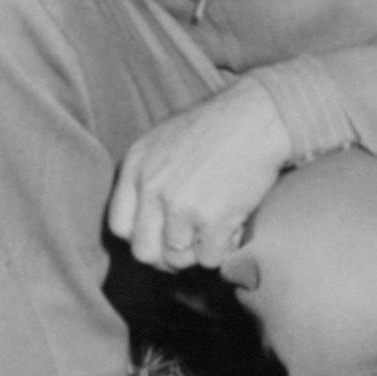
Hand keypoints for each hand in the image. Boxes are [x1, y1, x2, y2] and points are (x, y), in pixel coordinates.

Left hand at [107, 83, 294, 271]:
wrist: (257, 117)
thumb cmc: (217, 125)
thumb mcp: (164, 138)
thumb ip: (148, 175)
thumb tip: (147, 218)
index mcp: (135, 166)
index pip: (119, 226)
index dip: (141, 237)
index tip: (160, 237)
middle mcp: (151, 187)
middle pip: (143, 251)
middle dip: (165, 257)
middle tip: (188, 248)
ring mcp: (180, 205)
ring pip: (177, 259)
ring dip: (198, 252)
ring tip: (216, 230)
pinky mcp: (212, 219)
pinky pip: (209, 258)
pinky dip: (223, 249)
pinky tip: (233, 228)